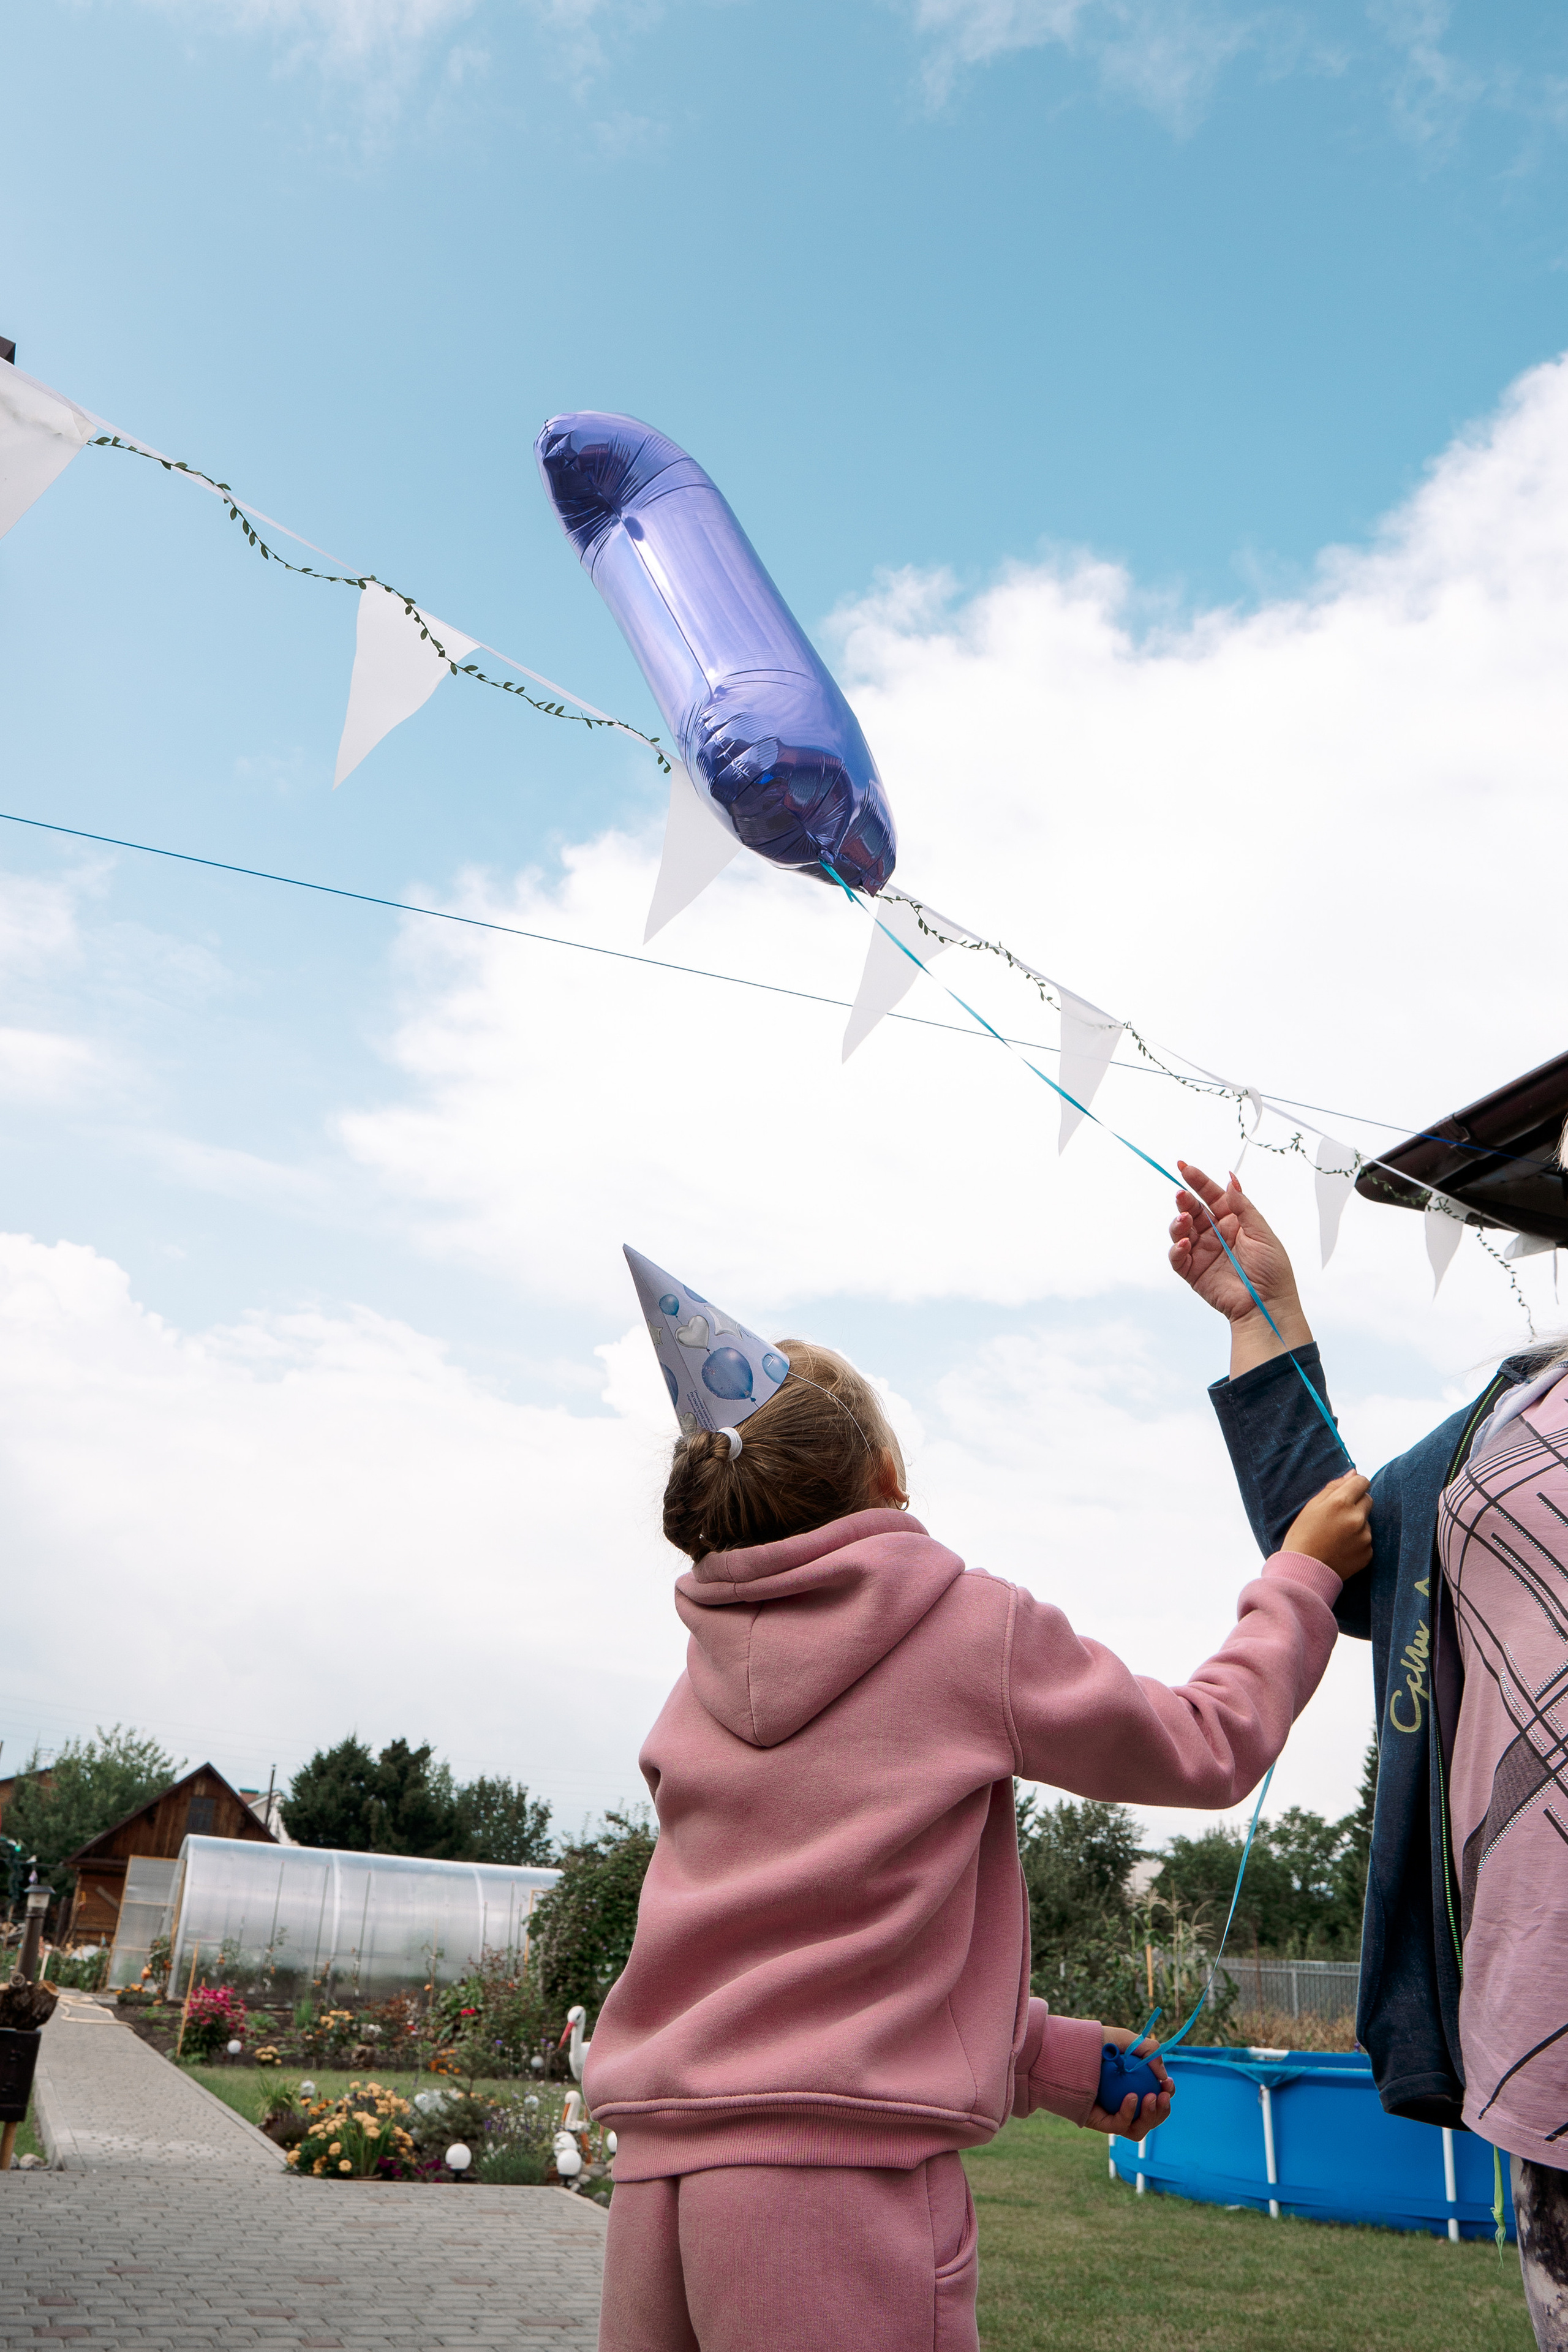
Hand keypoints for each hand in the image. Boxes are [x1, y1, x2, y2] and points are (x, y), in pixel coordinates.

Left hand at [1084, 2026, 1173, 2139]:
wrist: (1066, 2048)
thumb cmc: (1094, 2042)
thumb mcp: (1124, 2040)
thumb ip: (1148, 2051)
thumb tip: (1163, 2076)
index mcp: (1133, 2087)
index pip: (1156, 2099)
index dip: (1166, 2094)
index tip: (1167, 2083)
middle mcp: (1124, 2104)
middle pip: (1152, 2118)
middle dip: (1162, 2110)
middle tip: (1162, 2095)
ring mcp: (1112, 2115)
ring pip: (1139, 2129)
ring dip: (1150, 2116)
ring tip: (1151, 2098)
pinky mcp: (1100, 2122)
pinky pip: (1119, 2126)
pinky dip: (1128, 2113)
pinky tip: (1132, 2097)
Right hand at [1168, 1162, 1311, 1376]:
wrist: (1268, 1305)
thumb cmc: (1272, 1271)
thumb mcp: (1263, 1233)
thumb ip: (1243, 1207)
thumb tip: (1230, 1180)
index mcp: (1234, 1222)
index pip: (1212, 1196)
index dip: (1198, 1181)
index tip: (1183, 1167)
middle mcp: (1216, 1234)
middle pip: (1194, 1210)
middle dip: (1185, 1200)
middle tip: (1181, 1195)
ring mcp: (1203, 1253)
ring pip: (1181, 1231)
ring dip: (1178, 1222)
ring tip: (1184, 1220)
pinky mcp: (1194, 1272)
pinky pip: (1178, 1257)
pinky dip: (1176, 1249)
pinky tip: (1184, 1245)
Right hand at [1283, 1471, 1372, 1580]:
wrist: (1304, 1571)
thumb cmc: (1302, 1536)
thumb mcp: (1311, 1506)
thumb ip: (1334, 1487)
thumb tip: (1353, 1473)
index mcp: (1340, 1503)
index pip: (1361, 1482)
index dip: (1354, 1485)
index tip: (1347, 1492)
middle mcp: (1356, 1518)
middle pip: (1367, 1500)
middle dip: (1356, 1503)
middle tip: (1338, 1516)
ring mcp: (1364, 1537)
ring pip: (1366, 1521)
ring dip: (1356, 1523)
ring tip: (1336, 1536)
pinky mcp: (1368, 1553)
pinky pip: (1367, 1540)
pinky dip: (1357, 1541)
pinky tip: (1341, 1548)